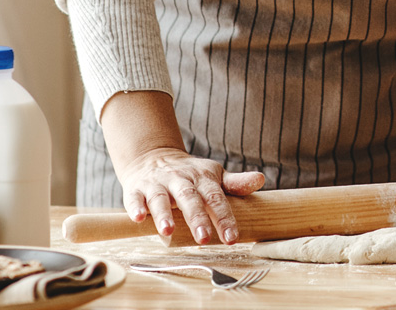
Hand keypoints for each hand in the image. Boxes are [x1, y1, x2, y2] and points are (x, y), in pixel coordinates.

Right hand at [115, 145, 265, 244]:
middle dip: (197, 219)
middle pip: (190, 199)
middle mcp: (180, 180)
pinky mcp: (136, 189)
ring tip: (167, 231)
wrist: (153, 156)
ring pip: (160, 198)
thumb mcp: (213, 175)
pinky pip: (134, 198)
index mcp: (202, 179)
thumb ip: (235, 183)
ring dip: (163, 214)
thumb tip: (260, 179)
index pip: (216, 198)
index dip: (224, 218)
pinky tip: (138, 218)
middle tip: (204, 239)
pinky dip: (135, 207)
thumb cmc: (189, 175)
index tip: (232, 238)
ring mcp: (157, 184)